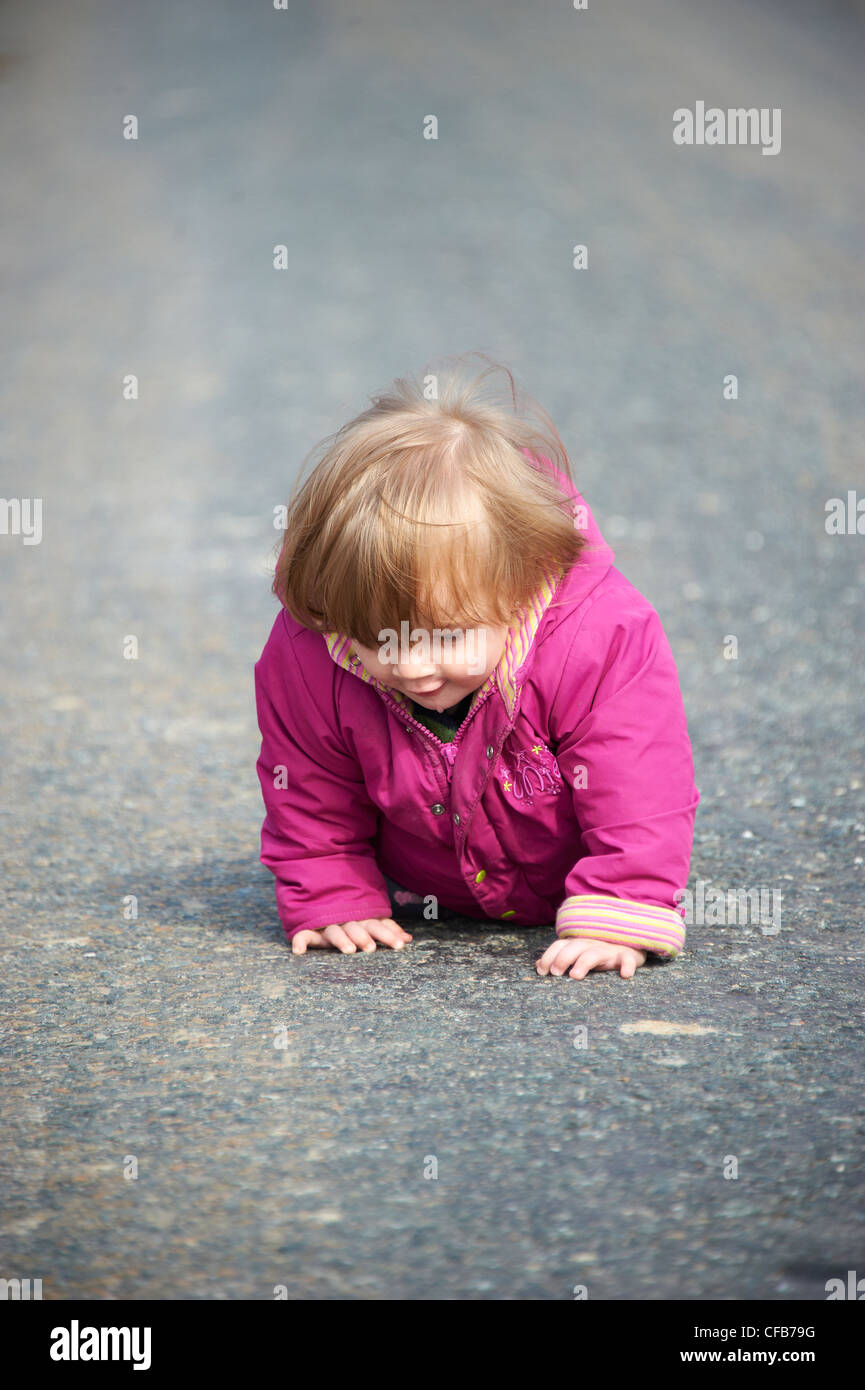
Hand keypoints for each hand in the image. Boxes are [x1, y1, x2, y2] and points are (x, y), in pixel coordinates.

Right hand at [291, 917, 412, 954]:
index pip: (377, 925)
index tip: (400, 945)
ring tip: (349, 950)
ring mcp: (326, 923)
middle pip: (355, 927)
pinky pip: (303, 934)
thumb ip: (387, 928)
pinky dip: (300, 941)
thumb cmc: (349, 912)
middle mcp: (344, 920)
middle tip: (371, 948)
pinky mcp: (308, 928)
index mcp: (361, 918)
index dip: (388, 934)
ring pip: (333, 930)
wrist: (317, 886)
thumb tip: (409, 939)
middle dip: (363, 936)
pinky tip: (299, 952)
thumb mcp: (368, 919)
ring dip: (340, 939)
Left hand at [536, 936, 646, 978]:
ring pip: (595, 954)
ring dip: (584, 963)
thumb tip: (537, 964)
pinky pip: (628, 960)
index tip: (541, 972)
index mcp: (578, 943)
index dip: (548, 956)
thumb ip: (559, 957)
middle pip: (574, 947)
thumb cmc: (599, 951)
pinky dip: (627, 966)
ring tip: (575, 975)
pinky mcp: (627, 956)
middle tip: (555, 973)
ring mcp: (609, 950)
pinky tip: (625, 975)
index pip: (560, 945)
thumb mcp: (578, 952)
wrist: (631, 942)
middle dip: (562, 958)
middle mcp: (591, 944)